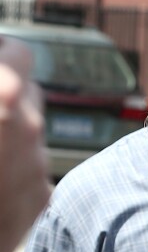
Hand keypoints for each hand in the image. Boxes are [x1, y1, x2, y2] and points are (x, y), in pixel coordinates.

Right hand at [0, 36, 50, 251]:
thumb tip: (3, 87)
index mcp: (3, 97)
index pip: (16, 54)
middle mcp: (31, 130)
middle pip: (30, 92)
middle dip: (5, 92)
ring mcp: (39, 166)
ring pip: (32, 133)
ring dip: (9, 132)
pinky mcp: (41, 197)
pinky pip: (33, 168)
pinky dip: (13, 166)